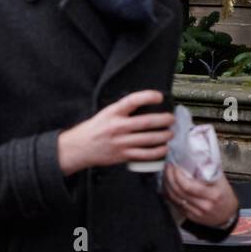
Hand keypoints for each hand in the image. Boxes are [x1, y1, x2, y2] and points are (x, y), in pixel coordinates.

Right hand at [57, 90, 173, 176]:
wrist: (80, 147)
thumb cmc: (94, 129)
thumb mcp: (106, 113)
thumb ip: (123, 110)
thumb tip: (145, 105)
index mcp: (113, 113)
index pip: (132, 100)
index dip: (148, 96)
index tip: (159, 96)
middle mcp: (118, 126)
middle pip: (146, 122)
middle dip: (163, 120)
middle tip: (171, 119)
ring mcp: (121, 142)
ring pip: (148, 139)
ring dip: (163, 136)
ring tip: (170, 133)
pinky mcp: (123, 155)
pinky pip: (144, 154)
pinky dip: (157, 151)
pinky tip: (163, 148)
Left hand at [162, 165, 237, 229]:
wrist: (228, 215)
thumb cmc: (225, 196)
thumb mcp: (222, 180)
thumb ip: (210, 169)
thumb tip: (198, 153)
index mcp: (212, 194)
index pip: (188, 186)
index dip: (177, 175)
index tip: (175, 165)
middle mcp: (204, 205)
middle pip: (179, 191)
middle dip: (170, 177)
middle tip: (168, 166)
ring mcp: (196, 212)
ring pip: (175, 198)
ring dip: (167, 185)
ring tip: (166, 174)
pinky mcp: (190, 216)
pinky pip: (175, 204)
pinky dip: (169, 194)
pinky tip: (167, 186)